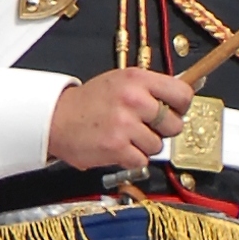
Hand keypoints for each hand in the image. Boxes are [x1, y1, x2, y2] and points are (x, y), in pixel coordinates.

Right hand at [46, 67, 191, 173]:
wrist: (56, 118)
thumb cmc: (90, 102)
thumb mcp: (121, 82)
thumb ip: (149, 89)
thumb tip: (182, 99)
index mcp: (137, 79)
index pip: (182, 94)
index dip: (181, 107)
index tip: (174, 111)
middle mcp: (134, 99)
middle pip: (174, 124)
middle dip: (163, 130)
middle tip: (145, 127)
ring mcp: (126, 124)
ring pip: (158, 145)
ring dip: (144, 146)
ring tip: (125, 136)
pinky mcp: (117, 147)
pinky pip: (142, 160)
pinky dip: (132, 158)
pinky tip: (118, 147)